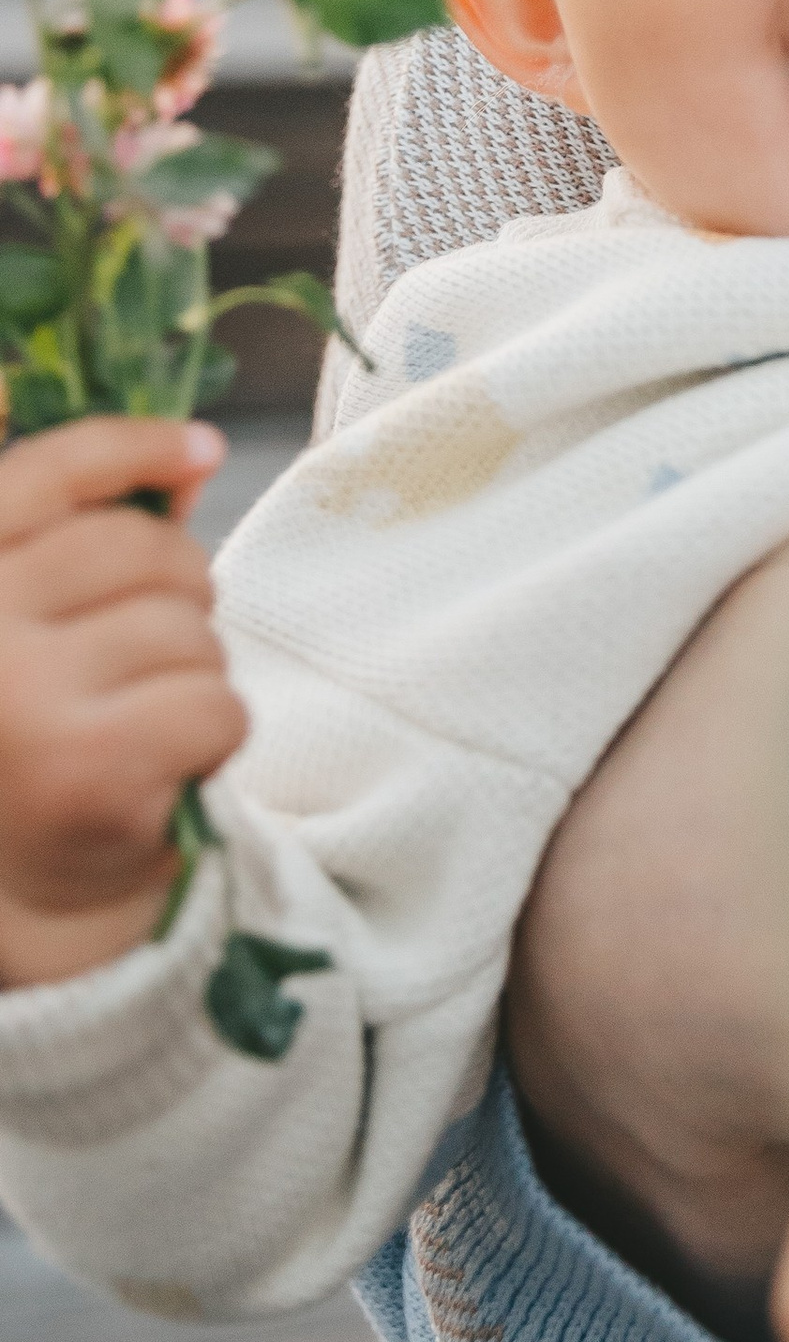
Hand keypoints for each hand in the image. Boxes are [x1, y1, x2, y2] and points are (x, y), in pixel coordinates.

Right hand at [0, 415, 242, 986]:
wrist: (12, 897)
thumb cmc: (32, 743)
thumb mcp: (38, 627)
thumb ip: (94, 543)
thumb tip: (188, 455)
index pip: (46, 472)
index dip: (133, 443)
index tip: (200, 445)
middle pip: (146, 551)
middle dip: (181, 596)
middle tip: (145, 661)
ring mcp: (25, 699)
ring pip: (191, 631)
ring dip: (194, 676)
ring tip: (137, 725)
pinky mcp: (89, 768)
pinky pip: (215, 706)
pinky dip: (213, 739)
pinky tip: (160, 770)